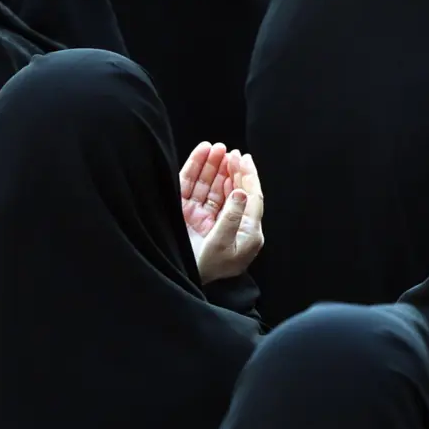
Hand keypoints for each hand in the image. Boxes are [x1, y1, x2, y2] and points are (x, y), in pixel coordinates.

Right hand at [180, 145, 264, 282]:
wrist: (176, 280)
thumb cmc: (205, 269)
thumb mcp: (223, 246)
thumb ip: (232, 218)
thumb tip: (240, 191)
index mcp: (245, 231)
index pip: (251, 198)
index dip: (248, 177)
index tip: (244, 158)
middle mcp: (227, 221)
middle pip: (232, 188)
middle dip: (232, 168)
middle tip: (231, 151)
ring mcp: (205, 216)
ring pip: (212, 185)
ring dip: (216, 166)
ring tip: (217, 148)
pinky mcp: (187, 213)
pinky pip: (193, 186)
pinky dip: (197, 169)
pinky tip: (202, 153)